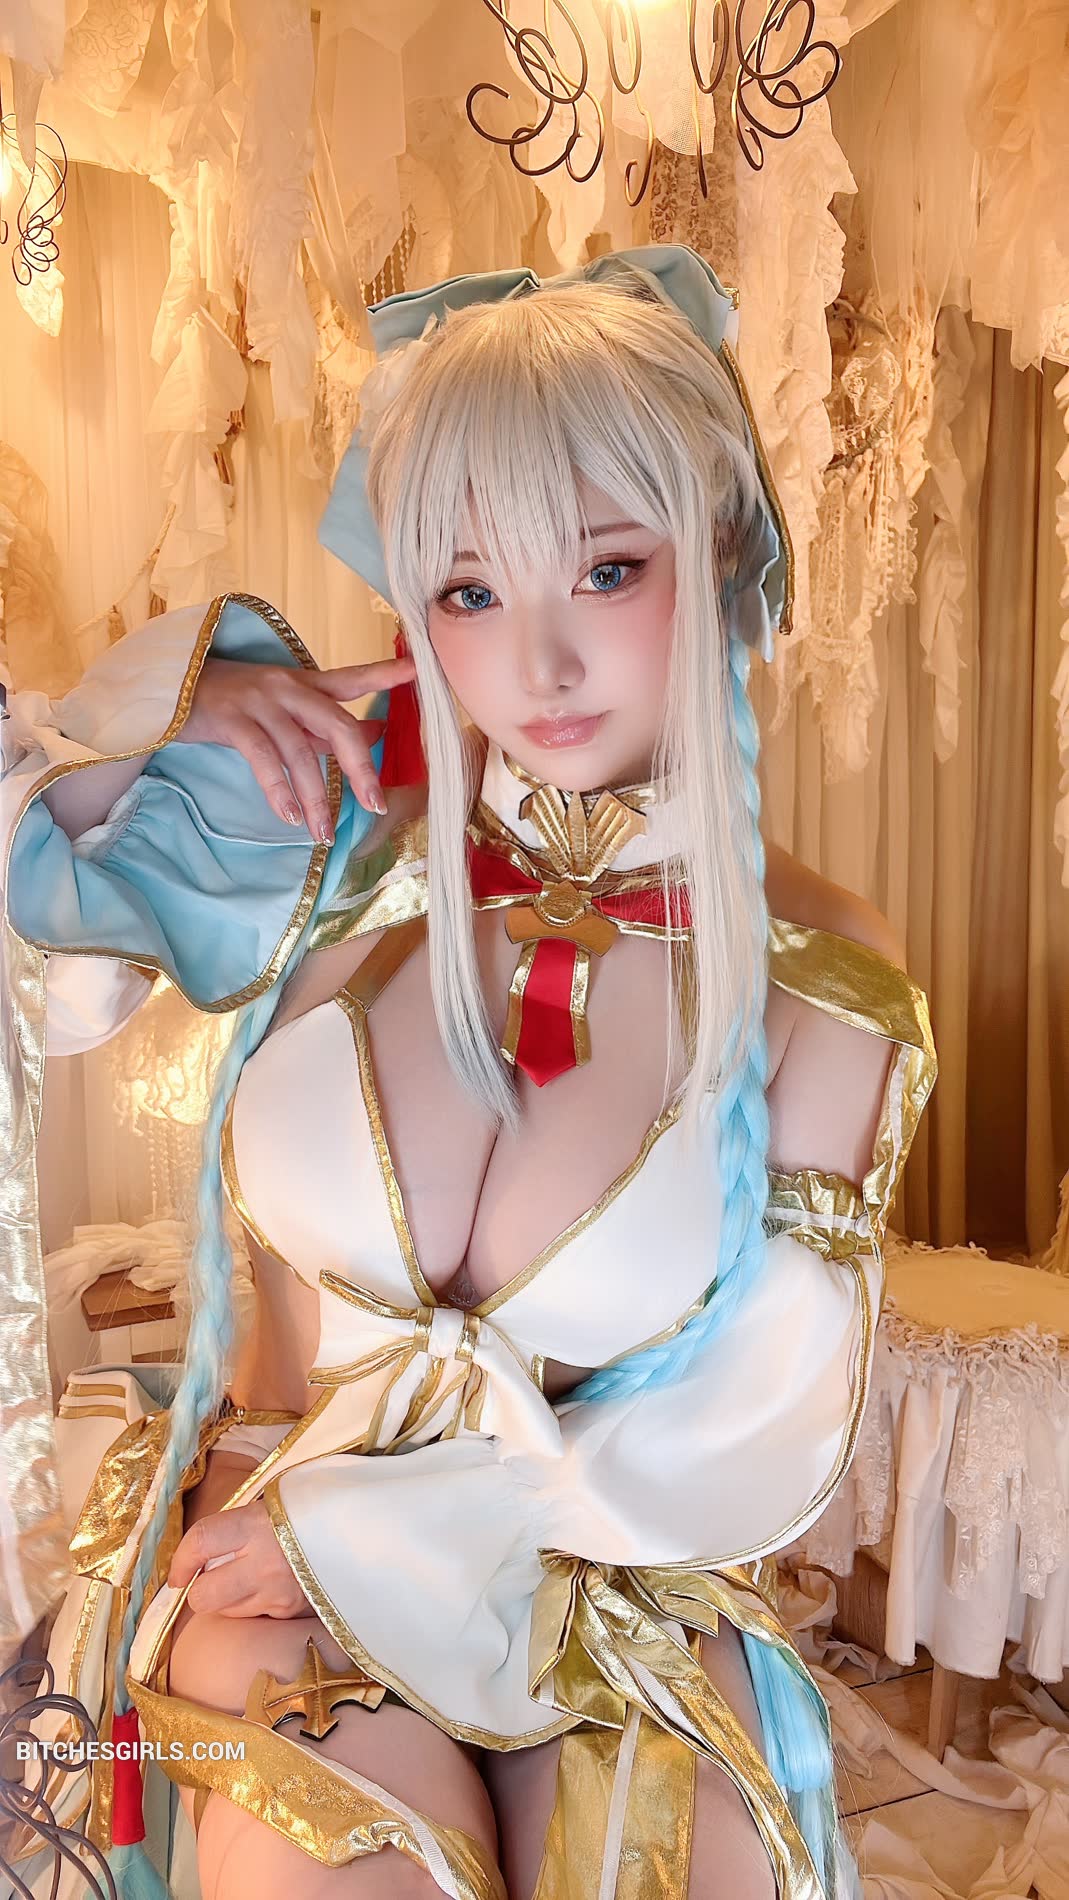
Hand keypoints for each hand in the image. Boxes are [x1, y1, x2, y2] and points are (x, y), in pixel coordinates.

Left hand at [167, 1500, 308, 1618]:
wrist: (365, 1530)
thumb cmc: (314, 1508)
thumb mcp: (276, 1503)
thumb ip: (241, 1523)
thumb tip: (205, 1547)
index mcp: (257, 1525)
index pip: (202, 1542)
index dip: (180, 1559)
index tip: (176, 1572)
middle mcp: (264, 1564)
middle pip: (204, 1596)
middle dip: (200, 1590)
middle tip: (211, 1577)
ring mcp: (279, 1594)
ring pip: (229, 1612)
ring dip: (229, 1600)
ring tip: (249, 1578)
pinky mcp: (293, 1613)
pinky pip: (258, 1616)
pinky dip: (257, 1605)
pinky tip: (273, 1586)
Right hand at [180, 651, 416, 841]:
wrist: (171, 689)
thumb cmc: (235, 703)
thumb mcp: (284, 710)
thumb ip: (325, 725)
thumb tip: (379, 732)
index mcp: (304, 682)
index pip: (353, 678)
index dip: (386, 674)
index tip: (420, 671)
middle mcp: (288, 687)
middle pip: (337, 724)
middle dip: (359, 767)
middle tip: (374, 804)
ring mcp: (259, 701)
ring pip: (300, 752)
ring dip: (315, 798)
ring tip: (323, 833)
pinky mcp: (231, 719)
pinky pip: (263, 759)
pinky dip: (278, 791)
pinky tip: (288, 817)